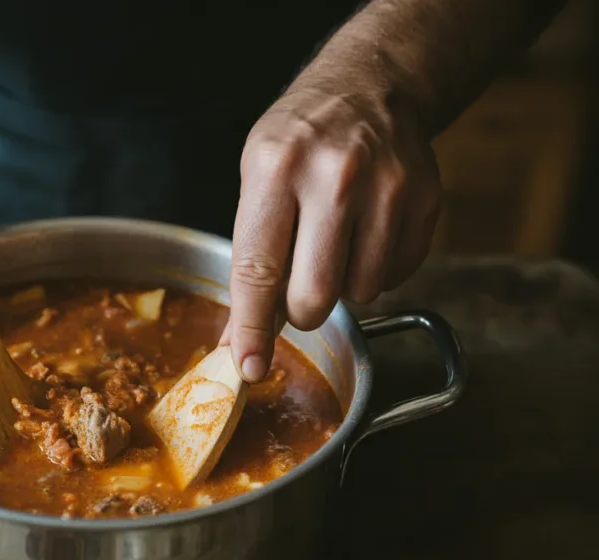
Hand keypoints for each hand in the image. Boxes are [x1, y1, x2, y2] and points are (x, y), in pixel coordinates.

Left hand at [228, 85, 440, 381]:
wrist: (370, 87)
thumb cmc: (299, 141)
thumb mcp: (256, 182)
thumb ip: (249, 259)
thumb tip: (239, 341)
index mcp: (276, 170)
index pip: (258, 269)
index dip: (252, 328)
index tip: (249, 368)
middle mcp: (334, 177)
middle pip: (314, 296)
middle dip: (300, 311)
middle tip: (297, 290)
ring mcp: (387, 188)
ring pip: (359, 293)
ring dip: (341, 286)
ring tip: (335, 241)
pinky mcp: (424, 200)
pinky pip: (397, 276)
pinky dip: (376, 271)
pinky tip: (366, 233)